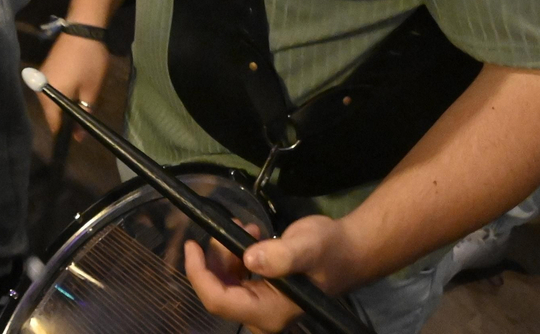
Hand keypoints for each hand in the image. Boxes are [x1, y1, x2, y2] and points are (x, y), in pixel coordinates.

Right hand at [37, 31, 110, 135]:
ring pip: (52, 100)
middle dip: (66, 118)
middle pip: (51, 113)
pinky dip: (61, 93)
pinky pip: (51, 89)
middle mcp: (40, 90)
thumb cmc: (89, 62)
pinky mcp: (45, 68)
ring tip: (82, 102)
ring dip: (64, 104)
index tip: (79, 136)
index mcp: (50, 98)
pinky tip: (74, 89)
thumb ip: (85, 114)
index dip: (66, 133)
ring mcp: (41, 78)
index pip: (54, 125)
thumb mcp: (91, 91)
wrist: (82, 29)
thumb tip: (79, 136)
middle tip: (85, 117)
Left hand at [183, 215, 355, 333]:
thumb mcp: (306, 248)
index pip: (219, 300)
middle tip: (233, 226)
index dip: (199, 274)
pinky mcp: (262, 289)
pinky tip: (253, 234)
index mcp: (268, 313)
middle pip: (218, 289)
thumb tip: (250, 258)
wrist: (348, 249)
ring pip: (225, 279)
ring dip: (227, 250)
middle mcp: (261, 313)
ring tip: (246, 227)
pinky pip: (236, 273)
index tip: (192, 245)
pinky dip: (236, 251)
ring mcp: (261, 302)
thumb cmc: (330, 250)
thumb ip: (281, 256)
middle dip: (217, 257)